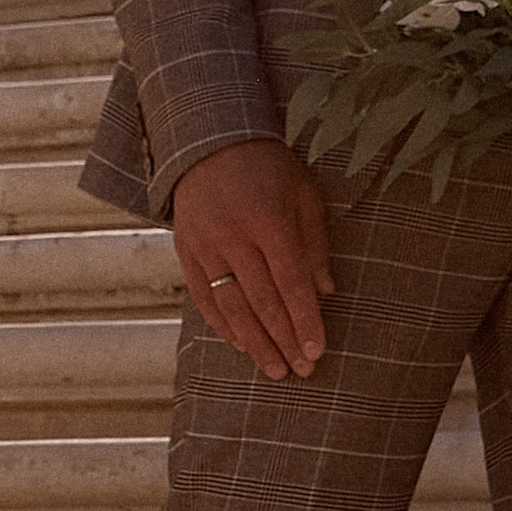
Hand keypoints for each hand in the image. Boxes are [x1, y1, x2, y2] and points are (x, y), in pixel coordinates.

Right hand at [171, 139, 335, 377]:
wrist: (209, 140)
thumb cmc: (268, 166)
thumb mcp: (302, 192)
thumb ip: (314, 242)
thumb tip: (325, 292)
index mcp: (269, 221)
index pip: (291, 284)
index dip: (305, 321)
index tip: (318, 351)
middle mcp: (234, 236)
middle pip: (263, 302)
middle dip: (285, 340)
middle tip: (301, 370)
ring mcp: (205, 245)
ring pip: (231, 307)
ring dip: (255, 343)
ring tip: (274, 369)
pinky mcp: (185, 250)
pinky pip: (203, 297)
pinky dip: (222, 325)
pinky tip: (241, 345)